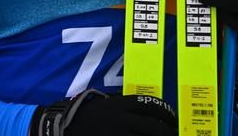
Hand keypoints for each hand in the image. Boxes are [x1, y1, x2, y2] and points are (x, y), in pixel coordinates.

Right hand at [30, 90, 175, 135]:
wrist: (64, 127)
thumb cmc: (85, 115)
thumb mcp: (105, 105)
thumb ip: (123, 107)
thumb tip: (145, 112)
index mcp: (121, 106)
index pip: (153, 107)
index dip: (167, 114)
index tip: (173, 120)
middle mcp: (125, 120)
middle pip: (157, 128)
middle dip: (169, 133)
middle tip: (173, 135)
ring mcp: (121, 135)